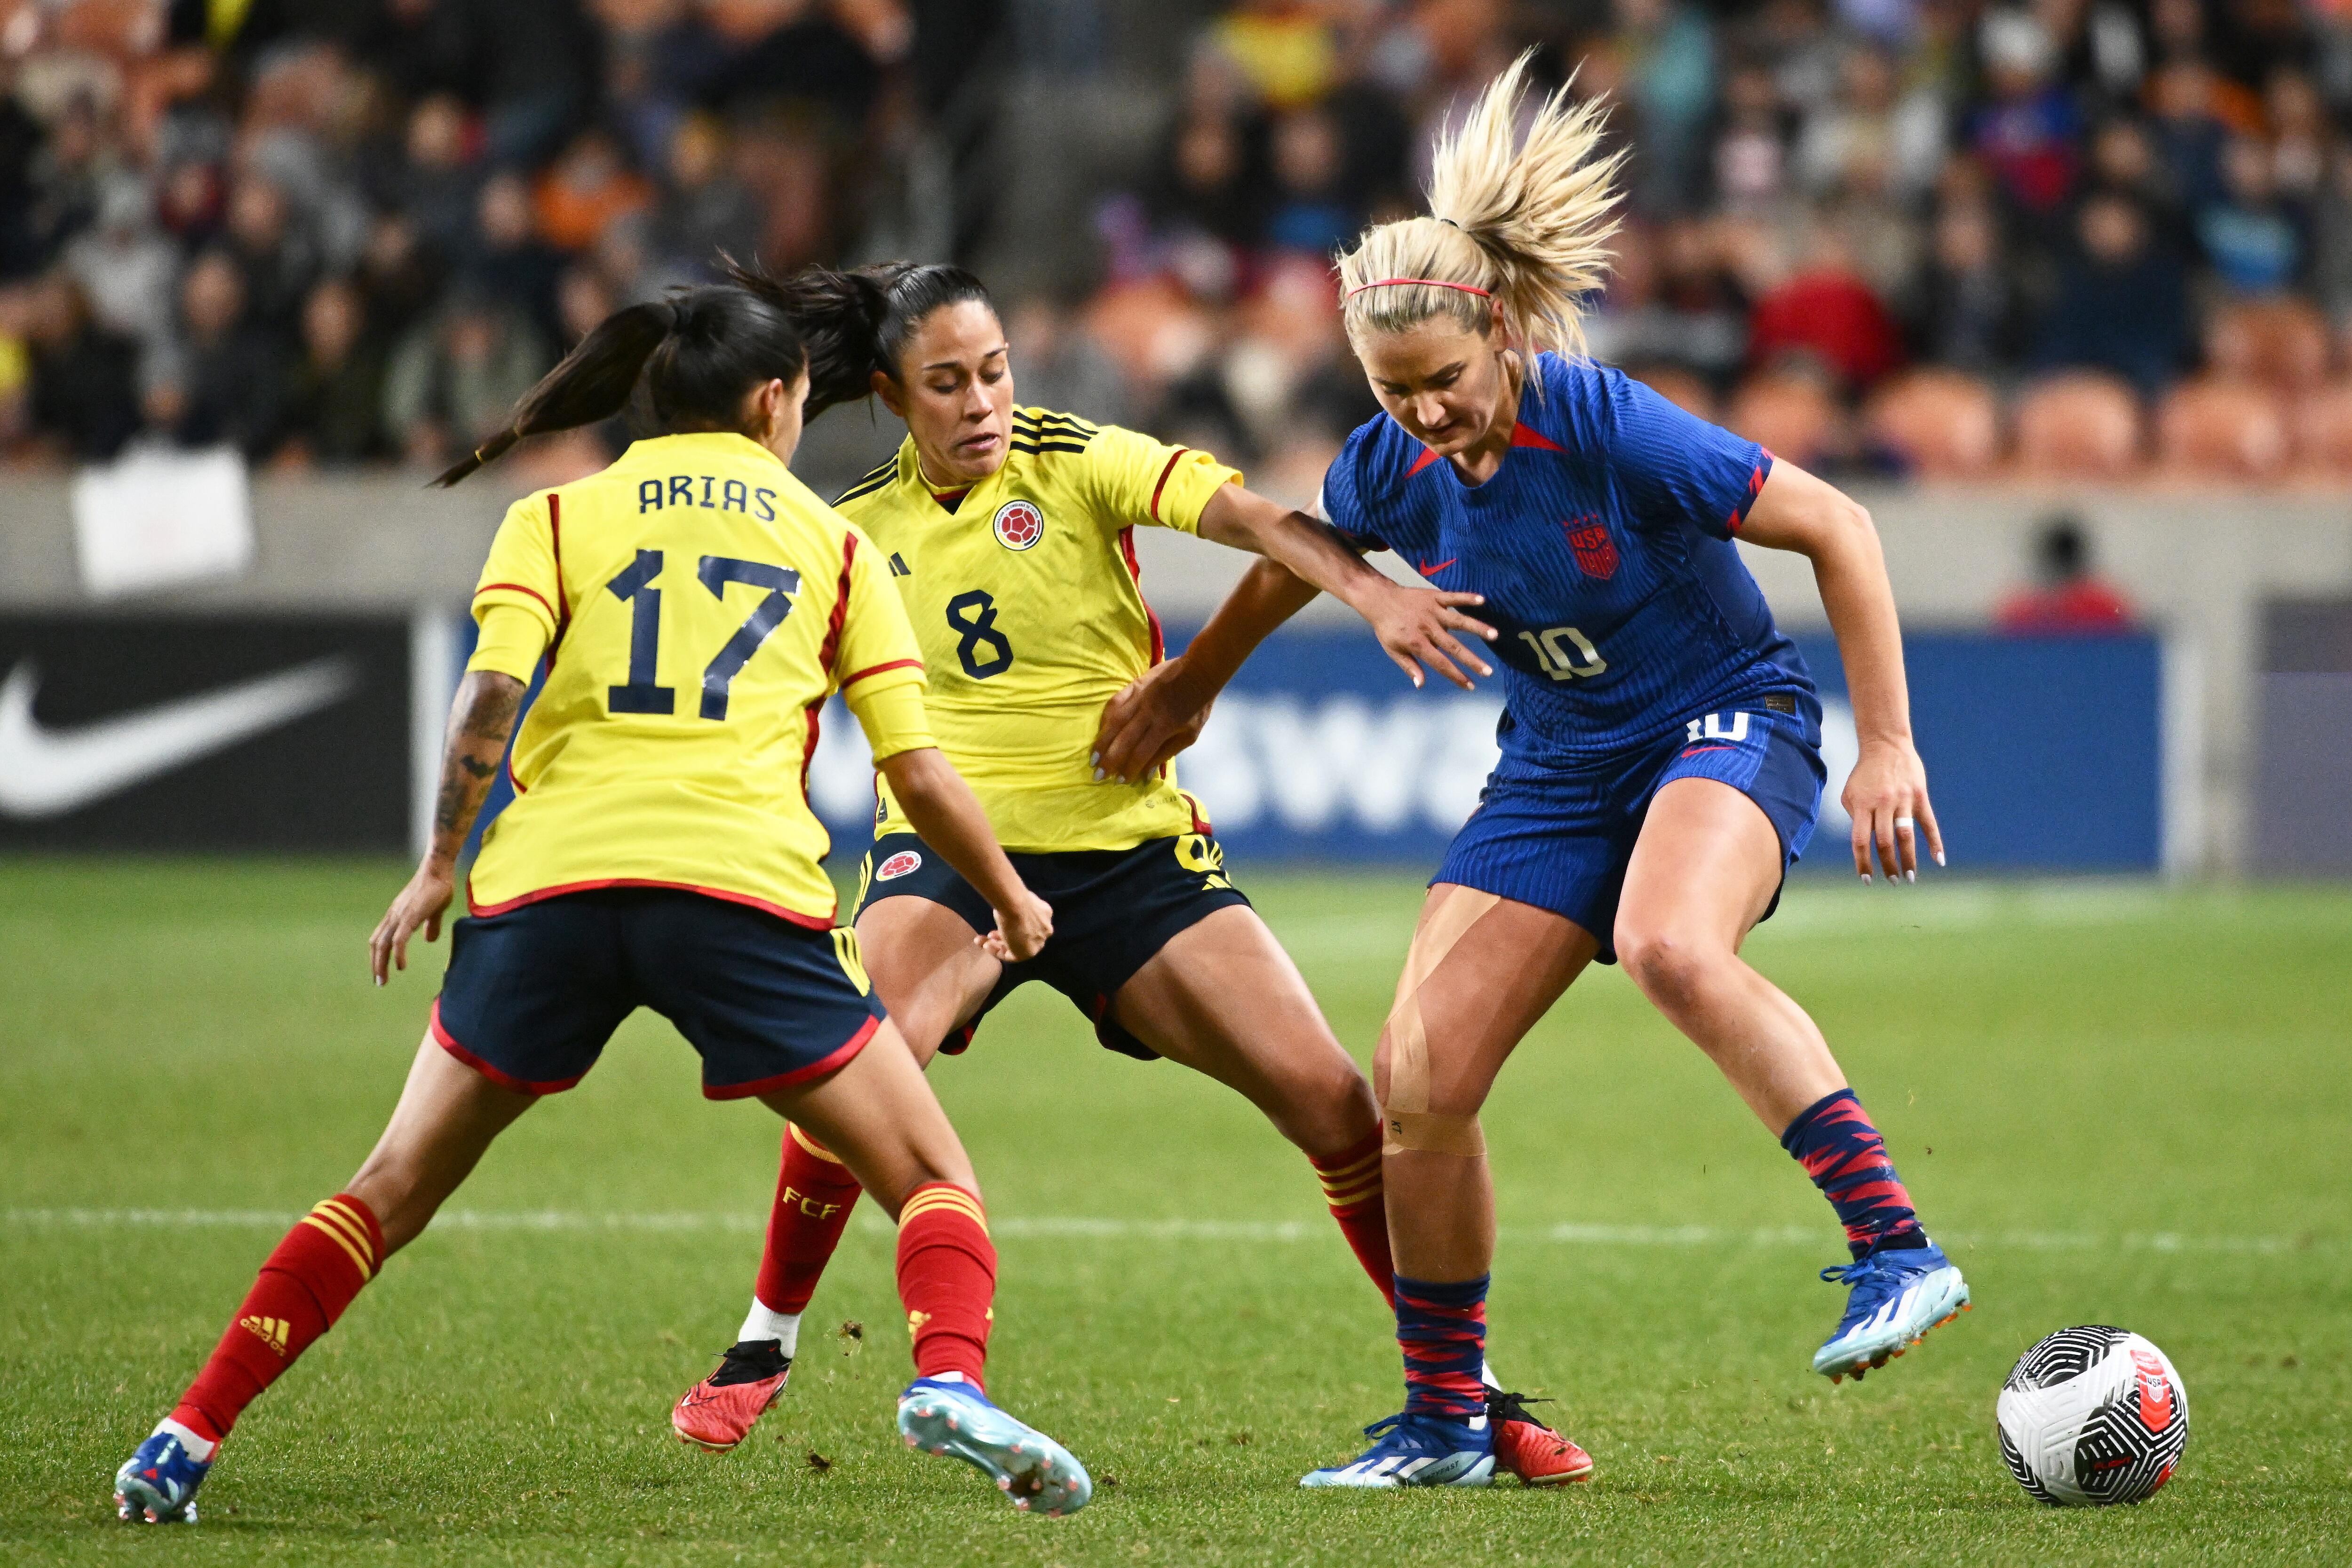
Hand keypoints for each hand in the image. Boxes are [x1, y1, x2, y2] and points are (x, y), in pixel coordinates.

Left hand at [370, 861, 454, 984]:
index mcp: (397, 914)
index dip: (378, 955)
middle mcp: (393, 915)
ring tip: (383, 980)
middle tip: (379, 982)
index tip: (381, 970)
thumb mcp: (434, 909)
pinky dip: (397, 955)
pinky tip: (400, 967)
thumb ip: (430, 924)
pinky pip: (399, 940)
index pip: (379, 937)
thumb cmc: (439, 885)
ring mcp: (400, 916)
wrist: (439, 869)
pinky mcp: (410, 916)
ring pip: (383, 944)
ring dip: (381, 964)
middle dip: (376, 964)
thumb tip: (429, 939)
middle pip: (376, 943)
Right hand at [979, 889, 1052, 962]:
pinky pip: (1011, 955)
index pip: (1029, 924)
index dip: (1013, 924)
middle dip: (1005, 936)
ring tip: (984, 942)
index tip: (1000, 922)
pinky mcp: (1028, 953)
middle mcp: (1045, 931)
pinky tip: (986, 946)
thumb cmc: (1013, 898)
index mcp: (1045, 915)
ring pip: (1016, 947)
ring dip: (998, 945)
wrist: (1015, 905)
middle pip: (1023, 937)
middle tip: (990, 935)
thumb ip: (1017, 907)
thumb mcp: (1017, 900)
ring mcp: (1038, 943)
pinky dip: (997, 952)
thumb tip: (1008, 905)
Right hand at [1092, 659, 1212, 785]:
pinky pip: (1115, 701)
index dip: (1129, 768)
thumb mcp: (1189, 735)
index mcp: (1164, 726)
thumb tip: (1147, 774)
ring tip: (1093, 756)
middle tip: (1098, 775)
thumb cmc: (1197, 707)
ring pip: (1115, 721)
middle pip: (1124, 739)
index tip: (1120, 780)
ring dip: (1102, 741)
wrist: (1199, 672)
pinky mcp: (1134, 685)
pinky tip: (1101, 729)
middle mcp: (1148, 713)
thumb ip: (1167, 753)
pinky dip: (1106, 716)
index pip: (1141, 752)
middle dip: (1109, 760)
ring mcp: (1139, 697)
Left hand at [1360, 584, 1495, 690]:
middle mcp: (1427, 628)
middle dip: (1472, 660)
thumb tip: (1421, 685)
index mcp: (1417, 643)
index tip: (1470, 686)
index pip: (1440, 663)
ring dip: (1477, 627)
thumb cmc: (1387, 628)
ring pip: (1458, 621)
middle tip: (1488, 672)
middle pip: (1454, 646)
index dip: (1456, 676)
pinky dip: (1467, 598)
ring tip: (1494, 635)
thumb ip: (1409, 667)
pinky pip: (1453, 597)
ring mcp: (1432, 611)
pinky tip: (1482, 601)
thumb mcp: (1393, 650)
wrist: (1379, 599)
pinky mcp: (1434, 597)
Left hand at [1842, 737, 1943, 881]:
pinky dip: (1935, 842)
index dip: (1863, 862)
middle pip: (1885, 842)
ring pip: (1906, 836)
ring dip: (1909, 859)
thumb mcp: (1850, 794)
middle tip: (1893, 881)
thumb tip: (1865, 845)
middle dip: (1888, 865)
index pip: (1861, 841)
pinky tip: (1939, 860)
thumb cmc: (1864, 774)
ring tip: (1910, 877)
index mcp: (1863, 805)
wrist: (1886, 745)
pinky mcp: (1920, 797)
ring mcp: (1903, 800)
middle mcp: (1883, 804)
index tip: (1867, 880)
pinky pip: (1929, 823)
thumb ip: (1856, 819)